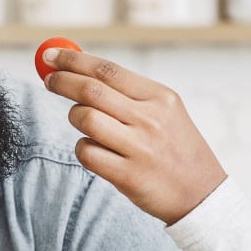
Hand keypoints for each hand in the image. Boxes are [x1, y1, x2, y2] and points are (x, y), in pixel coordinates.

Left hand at [40, 43, 227, 224]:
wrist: (202, 194)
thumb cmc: (175, 148)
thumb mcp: (166, 112)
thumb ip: (128, 92)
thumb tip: (79, 68)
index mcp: (160, 97)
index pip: (108, 70)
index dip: (74, 60)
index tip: (52, 55)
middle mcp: (150, 119)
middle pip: (91, 90)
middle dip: (62, 81)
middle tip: (49, 80)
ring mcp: (139, 148)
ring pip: (85, 119)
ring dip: (76, 118)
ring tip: (86, 124)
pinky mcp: (128, 176)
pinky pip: (86, 152)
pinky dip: (83, 148)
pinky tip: (96, 150)